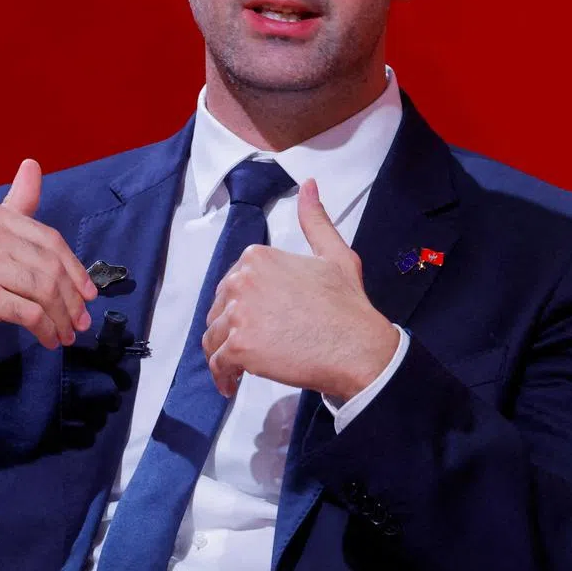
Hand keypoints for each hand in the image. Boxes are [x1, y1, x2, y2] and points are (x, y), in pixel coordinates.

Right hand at [0, 159, 97, 371]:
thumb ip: (15, 204)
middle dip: (73, 299)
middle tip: (82, 321)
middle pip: (51, 266)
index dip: (76, 269)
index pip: (50, 240)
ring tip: (67, 334)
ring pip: (45, 291)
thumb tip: (32, 164)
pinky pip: (31, 313)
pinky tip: (49, 339)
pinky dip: (46, 330)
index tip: (88, 293)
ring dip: (62, 318)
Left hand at [202, 178, 398, 400]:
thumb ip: (315, 220)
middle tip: (248, 349)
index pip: (232, 285)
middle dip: (229, 330)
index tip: (256, 323)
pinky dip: (222, 377)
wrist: (358, 347)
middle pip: (219, 310)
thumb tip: (309, 185)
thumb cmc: (347, 306)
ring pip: (213, 338)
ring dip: (222, 355)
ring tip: (237, 370)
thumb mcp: (334, 254)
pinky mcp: (239, 346)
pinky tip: (233, 385)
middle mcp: (242, 280)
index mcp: (258, 258)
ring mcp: (239, 314)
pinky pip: (218, 364)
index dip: (242, 307)